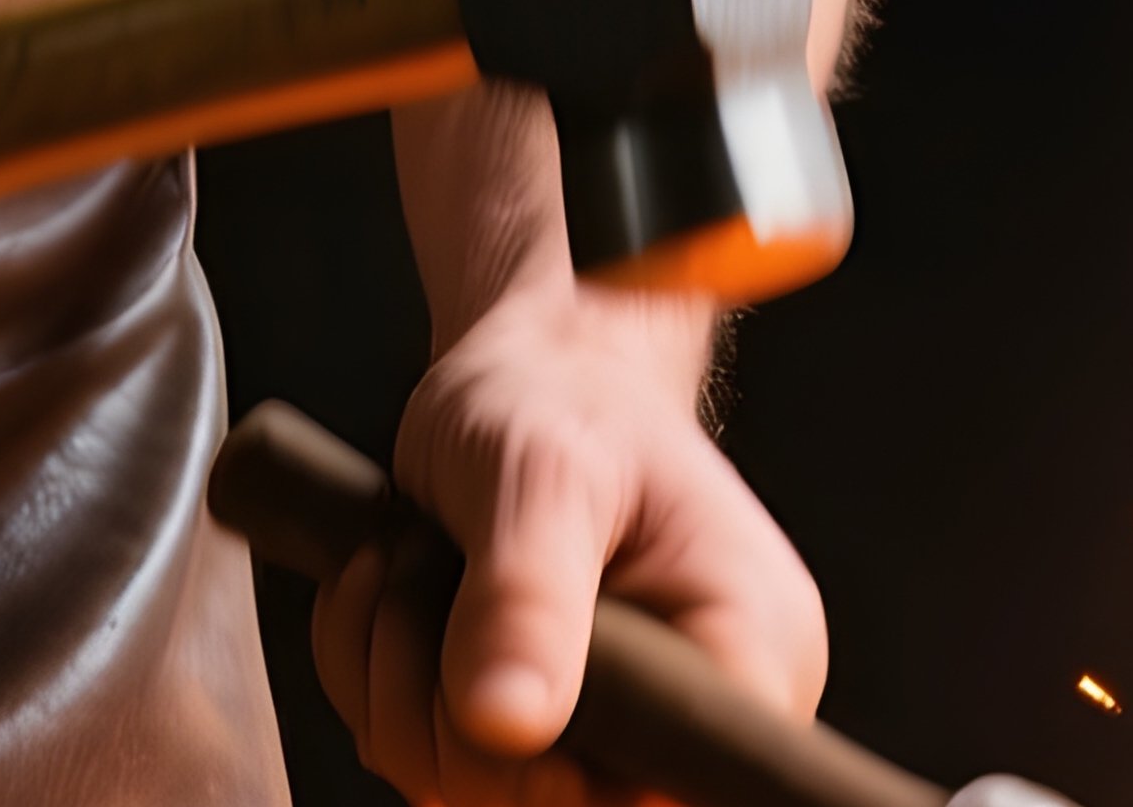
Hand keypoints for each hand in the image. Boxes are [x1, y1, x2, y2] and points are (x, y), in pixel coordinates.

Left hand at [311, 283, 827, 805]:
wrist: (525, 368)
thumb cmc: (561, 392)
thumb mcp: (542, 470)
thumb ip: (527, 592)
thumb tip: (505, 725)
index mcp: (750, 647)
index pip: (679, 786)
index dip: (565, 775)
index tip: (491, 696)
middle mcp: (697, 707)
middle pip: (557, 806)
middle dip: (444, 708)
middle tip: (419, 576)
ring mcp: (615, 725)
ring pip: (472, 791)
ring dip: (397, 683)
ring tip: (408, 562)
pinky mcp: (542, 726)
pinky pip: (433, 760)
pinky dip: (382, 681)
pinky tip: (395, 587)